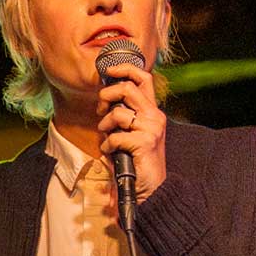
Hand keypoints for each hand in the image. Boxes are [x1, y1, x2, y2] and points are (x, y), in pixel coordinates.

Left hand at [96, 62, 167, 199]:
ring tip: (106, 137)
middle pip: (128, 88)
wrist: (152, 187)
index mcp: (152, 111)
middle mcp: (155, 116)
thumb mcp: (131, 132)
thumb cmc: (137, 160)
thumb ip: (123, 115)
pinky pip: (115, 137)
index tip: (109, 70)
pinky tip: (110, 153)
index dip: (125, 68)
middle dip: (106, 95)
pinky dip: (107, 146)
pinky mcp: (145, 142)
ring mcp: (151, 128)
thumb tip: (104, 99)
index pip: (144, 78)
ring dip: (104, 125)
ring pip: (118, 112)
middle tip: (100, 110)